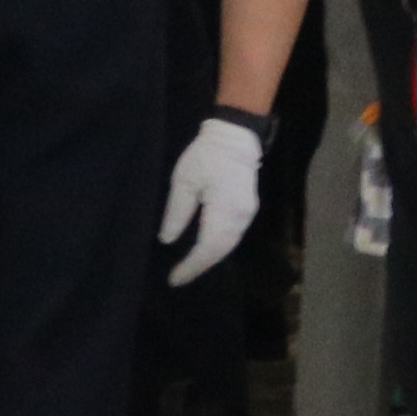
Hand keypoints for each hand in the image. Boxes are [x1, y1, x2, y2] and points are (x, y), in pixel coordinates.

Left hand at [160, 120, 262, 282]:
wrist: (236, 137)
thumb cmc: (206, 155)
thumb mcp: (184, 179)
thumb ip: (177, 211)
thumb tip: (168, 240)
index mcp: (223, 208)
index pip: (206, 247)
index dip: (190, 265)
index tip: (174, 278)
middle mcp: (240, 216)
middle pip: (219, 251)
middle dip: (199, 266)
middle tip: (178, 278)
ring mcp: (247, 214)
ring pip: (228, 246)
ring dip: (209, 259)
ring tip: (189, 268)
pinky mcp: (248, 210)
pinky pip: (233, 237)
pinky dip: (218, 248)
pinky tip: (205, 251)